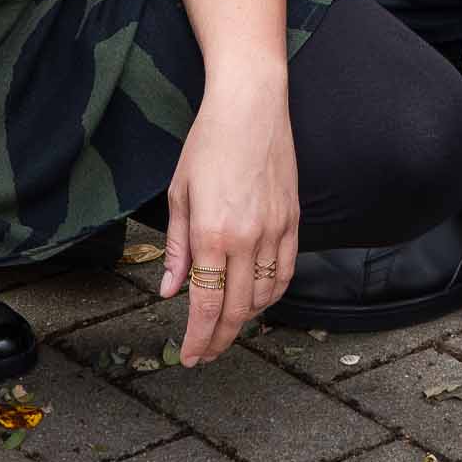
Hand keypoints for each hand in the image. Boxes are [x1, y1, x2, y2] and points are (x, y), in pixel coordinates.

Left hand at [162, 65, 298, 363]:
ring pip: (265, 296)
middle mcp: (246, 238)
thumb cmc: (208, 144)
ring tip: (227, 324)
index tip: (191, 356)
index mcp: (211, 234)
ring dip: (246, 318)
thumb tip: (169, 290)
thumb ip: (175, 247)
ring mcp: (274, 230)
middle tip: (206, 353)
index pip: (206, 304)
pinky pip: (286, 271)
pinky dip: (272, 293)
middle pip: (237, 309)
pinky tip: (257, 298)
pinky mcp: (292, 220)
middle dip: (219, 339)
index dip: (198, 338)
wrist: (251, 106)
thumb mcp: (179, 194)